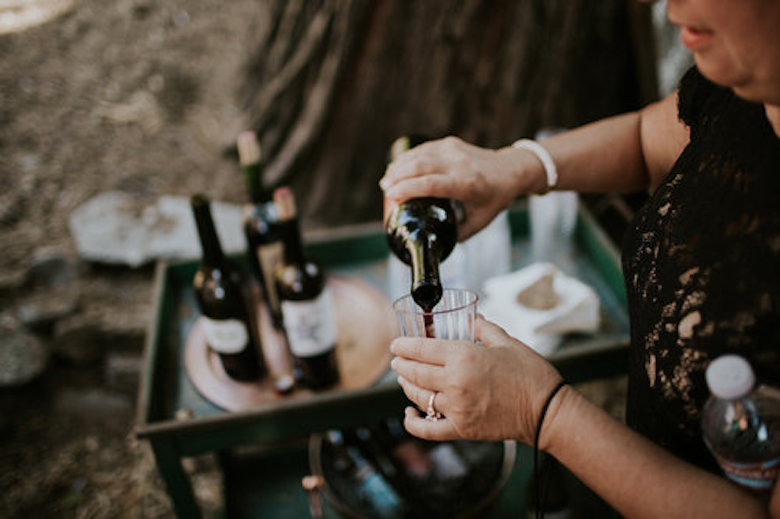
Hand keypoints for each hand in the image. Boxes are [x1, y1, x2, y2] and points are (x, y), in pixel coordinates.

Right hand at [379, 136, 538, 239]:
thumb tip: (434, 244)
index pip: (431, 184)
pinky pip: (424, 149)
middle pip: (420, 166)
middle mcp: (460, 164)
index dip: (407, 189)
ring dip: (400, 166)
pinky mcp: (450, 143)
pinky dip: (408, 158)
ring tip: (387, 179)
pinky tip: (398, 167)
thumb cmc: (495, 198)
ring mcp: (454, 150)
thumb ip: (457, 234)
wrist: (511, 169)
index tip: (390, 196)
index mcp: (467, 185)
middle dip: (397, 176)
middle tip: (385, 188)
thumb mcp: (479, 222)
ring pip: (419, 155)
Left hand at [390, 315, 562, 443]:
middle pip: (416, 373)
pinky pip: (428, 429)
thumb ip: (483, 328)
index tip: (396, 344)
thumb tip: (471, 318)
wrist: (546, 411)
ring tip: (404, 379)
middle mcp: (455, 383)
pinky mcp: (462, 429)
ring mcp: (456, 408)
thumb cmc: (531, 374)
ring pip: (419, 397)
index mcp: (464, 357)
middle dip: (402, 364)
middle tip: (397, 359)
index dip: (404, 345)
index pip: (422, 349)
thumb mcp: (507, 342)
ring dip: (407, 386)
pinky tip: (408, 413)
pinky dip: (413, 422)